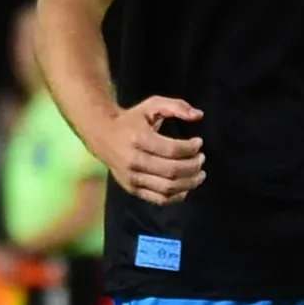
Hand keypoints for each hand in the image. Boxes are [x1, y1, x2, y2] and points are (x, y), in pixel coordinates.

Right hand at [90, 96, 206, 205]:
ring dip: (190, 182)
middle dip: (193, 166)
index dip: (191, 148)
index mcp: (138, 139)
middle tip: (202, 158)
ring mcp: (131, 178)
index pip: (172, 149)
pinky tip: (187, 186)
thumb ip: (177, 106)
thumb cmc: (132, 120)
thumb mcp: (152, 105)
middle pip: (172, 171)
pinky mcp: (132, 189)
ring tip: (200, 174)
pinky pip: (159, 199)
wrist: (102, 135)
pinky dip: (177, 196)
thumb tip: (199, 115)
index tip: (199, 142)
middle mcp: (133, 161)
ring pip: (167, 188)